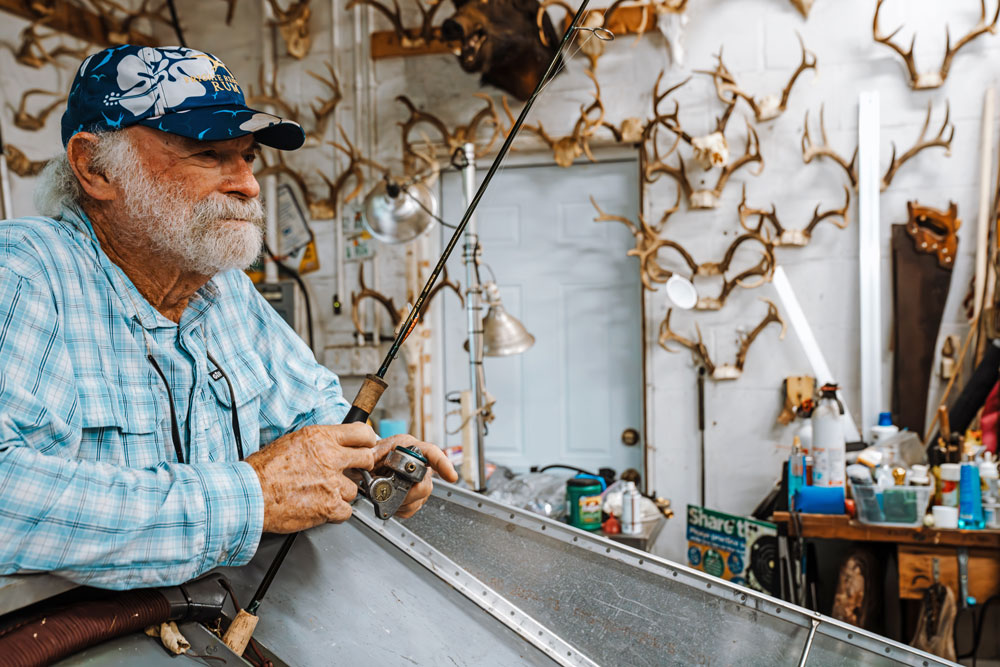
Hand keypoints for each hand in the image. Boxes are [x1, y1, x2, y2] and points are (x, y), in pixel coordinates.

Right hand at [246, 423, 378, 532]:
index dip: (367, 441)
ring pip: (354, 489)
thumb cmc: (263, 470)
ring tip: (321, 493)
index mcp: (321, 438)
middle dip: (361, 466)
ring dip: (342, 493)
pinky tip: (320, 507)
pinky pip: (346, 511)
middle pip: (366, 459)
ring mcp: (332, 483)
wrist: (250, 494)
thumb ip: (319, 442)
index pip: (361, 433)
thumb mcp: (293, 441)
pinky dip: (335, 512)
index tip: (367, 446)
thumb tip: (335, 445)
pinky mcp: (329, 506)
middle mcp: (330, 457)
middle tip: (352, 471)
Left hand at [371, 434, 457, 518]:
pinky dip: (401, 508)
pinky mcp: (414, 495)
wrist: (362, 465)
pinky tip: (392, 501)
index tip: (451, 477)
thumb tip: (369, 461)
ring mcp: (417, 480)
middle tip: (391, 493)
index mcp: (406, 446)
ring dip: (403, 502)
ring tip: (387, 497)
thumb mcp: (366, 451)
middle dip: (409, 493)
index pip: (431, 453)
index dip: (443, 464)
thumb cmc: (366, 455)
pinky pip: (414, 507)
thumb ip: (370, 454)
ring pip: (421, 497)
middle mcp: (416, 462)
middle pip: (425, 483)